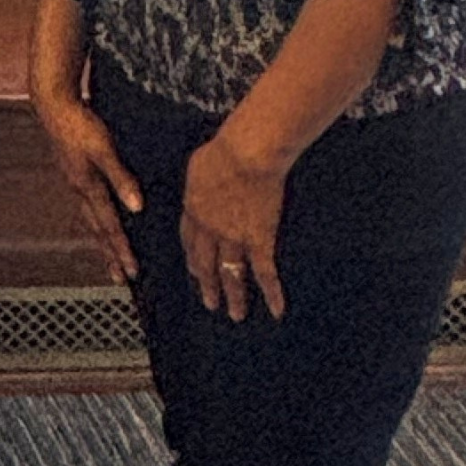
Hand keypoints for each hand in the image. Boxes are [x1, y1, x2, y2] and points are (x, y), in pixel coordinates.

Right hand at [33, 94, 142, 283]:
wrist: (54, 105)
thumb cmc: (80, 124)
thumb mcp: (104, 149)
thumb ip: (121, 178)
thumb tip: (137, 208)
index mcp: (87, 188)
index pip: (109, 226)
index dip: (122, 250)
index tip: (133, 273)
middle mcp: (79, 190)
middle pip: (97, 231)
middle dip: (110, 255)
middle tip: (121, 279)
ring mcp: (74, 182)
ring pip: (90, 220)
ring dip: (101, 241)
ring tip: (109, 257)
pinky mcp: (73, 172)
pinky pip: (86, 205)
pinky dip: (95, 220)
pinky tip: (98, 217)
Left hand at [180, 131, 287, 320]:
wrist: (245, 155)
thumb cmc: (223, 150)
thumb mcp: (199, 164)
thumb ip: (200, 181)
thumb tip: (201, 181)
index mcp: (193, 209)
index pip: (190, 240)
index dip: (193, 257)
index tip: (195, 270)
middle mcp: (210, 230)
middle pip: (206, 263)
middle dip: (207, 285)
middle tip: (210, 303)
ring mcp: (234, 238)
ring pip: (231, 274)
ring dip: (234, 297)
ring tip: (235, 315)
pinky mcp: (259, 240)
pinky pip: (265, 272)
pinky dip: (271, 293)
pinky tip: (276, 310)